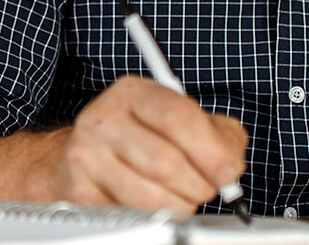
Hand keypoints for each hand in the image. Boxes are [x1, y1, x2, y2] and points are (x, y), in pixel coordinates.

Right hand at [19, 76, 246, 214]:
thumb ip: (217, 134)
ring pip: (147, 195)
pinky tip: (153, 203)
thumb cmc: (138, 137)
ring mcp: (86, 155)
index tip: (228, 172)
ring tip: (183, 198)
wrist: (78, 155)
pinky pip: (127, 214)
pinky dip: (150, 216)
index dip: (210, 149)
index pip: (178, 117)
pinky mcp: (77, 191)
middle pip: (165, 161)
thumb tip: (231, 163)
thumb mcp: (179, 120)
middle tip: (207, 190)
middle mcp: (104, 118)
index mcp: (134, 93)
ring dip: (178, 205)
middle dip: (198, 184)